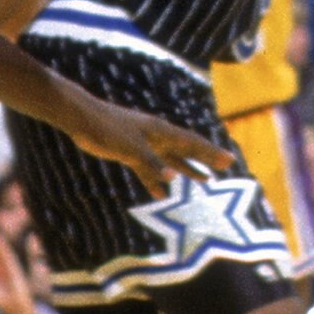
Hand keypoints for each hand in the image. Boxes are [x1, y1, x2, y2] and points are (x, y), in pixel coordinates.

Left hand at [69, 91, 232, 195]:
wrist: (83, 120)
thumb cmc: (108, 129)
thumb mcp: (130, 148)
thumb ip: (151, 164)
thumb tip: (173, 178)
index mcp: (161, 132)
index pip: (192, 143)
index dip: (211, 152)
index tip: (230, 159)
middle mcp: (157, 137)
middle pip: (187, 149)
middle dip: (207, 159)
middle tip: (227, 166)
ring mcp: (144, 144)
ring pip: (172, 159)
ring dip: (188, 170)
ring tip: (205, 180)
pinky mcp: (131, 153)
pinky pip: (150, 169)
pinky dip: (158, 180)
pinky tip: (161, 193)